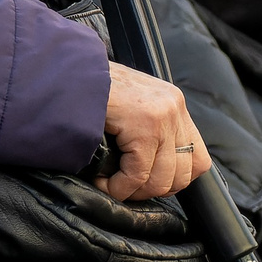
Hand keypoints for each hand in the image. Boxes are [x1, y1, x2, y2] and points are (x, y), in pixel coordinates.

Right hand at [100, 63, 208, 200]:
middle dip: (151, 190)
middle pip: (183, 174)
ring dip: (133, 191)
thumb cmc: (88, 87)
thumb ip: (147, 128)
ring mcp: (162, 117)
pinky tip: (101, 181)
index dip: (172, 180)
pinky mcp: (143, 126)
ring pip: (161, 180)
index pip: (197, 158)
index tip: (145, 183)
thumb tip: (152, 168)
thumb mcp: (128, 103)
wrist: (64, 70)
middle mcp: (174, 108)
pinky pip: (137, 174)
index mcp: (173, 102)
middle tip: (124, 188)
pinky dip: (118, 186)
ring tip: (110, 185)